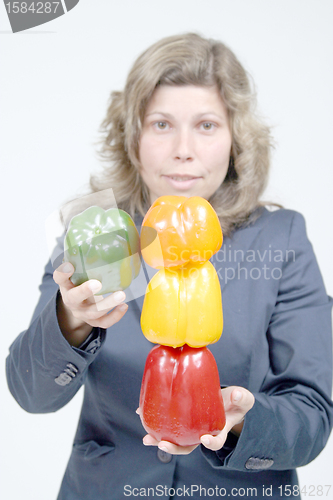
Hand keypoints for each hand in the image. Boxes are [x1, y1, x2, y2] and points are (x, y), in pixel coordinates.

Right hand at [53, 262, 127, 345]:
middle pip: (74, 298)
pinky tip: (124, 306)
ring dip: (108, 304)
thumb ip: (84, 257)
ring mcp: (82, 313)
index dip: (63, 273)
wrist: (78, 306)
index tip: (69, 265)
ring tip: (121, 294)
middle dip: (85, 291)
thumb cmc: (81, 282)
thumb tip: (99, 230)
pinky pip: (103, 323)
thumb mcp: (79, 271)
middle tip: (97, 283)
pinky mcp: (93, 322)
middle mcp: (72, 300)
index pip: (60, 279)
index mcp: (66, 286)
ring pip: (93, 312)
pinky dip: (115, 316)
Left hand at [138, 386, 253, 454]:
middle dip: (174, 448)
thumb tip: (237, 395)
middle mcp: (201, 433)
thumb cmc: (235, 402)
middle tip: (163, 444)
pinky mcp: (180, 419)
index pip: (215, 441)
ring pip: (174, 438)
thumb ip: (241, 398)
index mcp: (218, 431)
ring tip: (147, 439)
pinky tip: (141, 412)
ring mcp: (189, 428)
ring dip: (159, 440)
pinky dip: (153, 420)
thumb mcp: (242, 399)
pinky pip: (167, 422)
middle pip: (188, 446)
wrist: (228, 400)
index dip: (210, 443)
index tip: (205, 440)